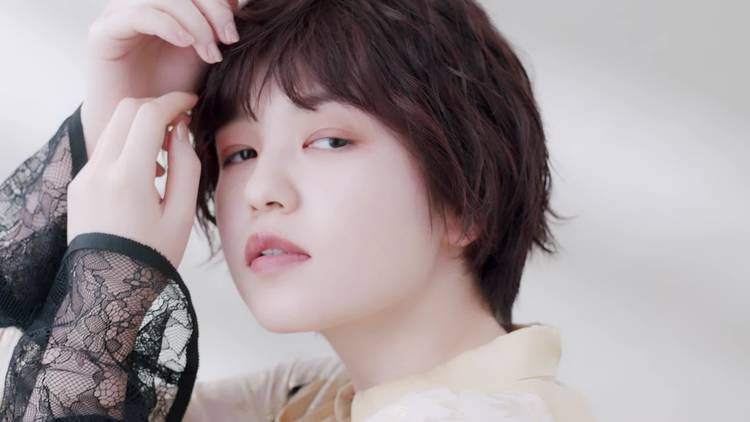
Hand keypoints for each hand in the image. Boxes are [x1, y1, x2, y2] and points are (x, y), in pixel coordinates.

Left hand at [67, 92, 200, 269]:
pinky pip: (104, 149)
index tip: (192, 103)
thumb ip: (187, 167)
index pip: (149, 115)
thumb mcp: (182, 215)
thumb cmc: (151, 256)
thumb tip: (181, 131)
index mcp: (128, 177)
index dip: (175, 102)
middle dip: (156, 107)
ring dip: (141, 125)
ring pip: (112, 127)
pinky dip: (127, 145)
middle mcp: (99, 170)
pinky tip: (147, 172)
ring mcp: (84, 176)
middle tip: (181, 122)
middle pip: (126, 110)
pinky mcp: (79, 184)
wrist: (107, 290)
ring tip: (166, 153)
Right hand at [81, 0, 240, 169]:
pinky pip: (139, 14)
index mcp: (164, 8)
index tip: (235, 33)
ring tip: (208, 51)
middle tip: (228, 39)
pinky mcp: (103, 33)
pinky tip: (186, 43)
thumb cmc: (171, 98)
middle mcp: (140, 6)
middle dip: (213, 9)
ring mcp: (119, 16)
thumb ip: (217, 32)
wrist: (136, 132)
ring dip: (195, 21)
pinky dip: (168, 24)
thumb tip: (244, 7)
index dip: (220, 2)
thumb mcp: (203, 59)